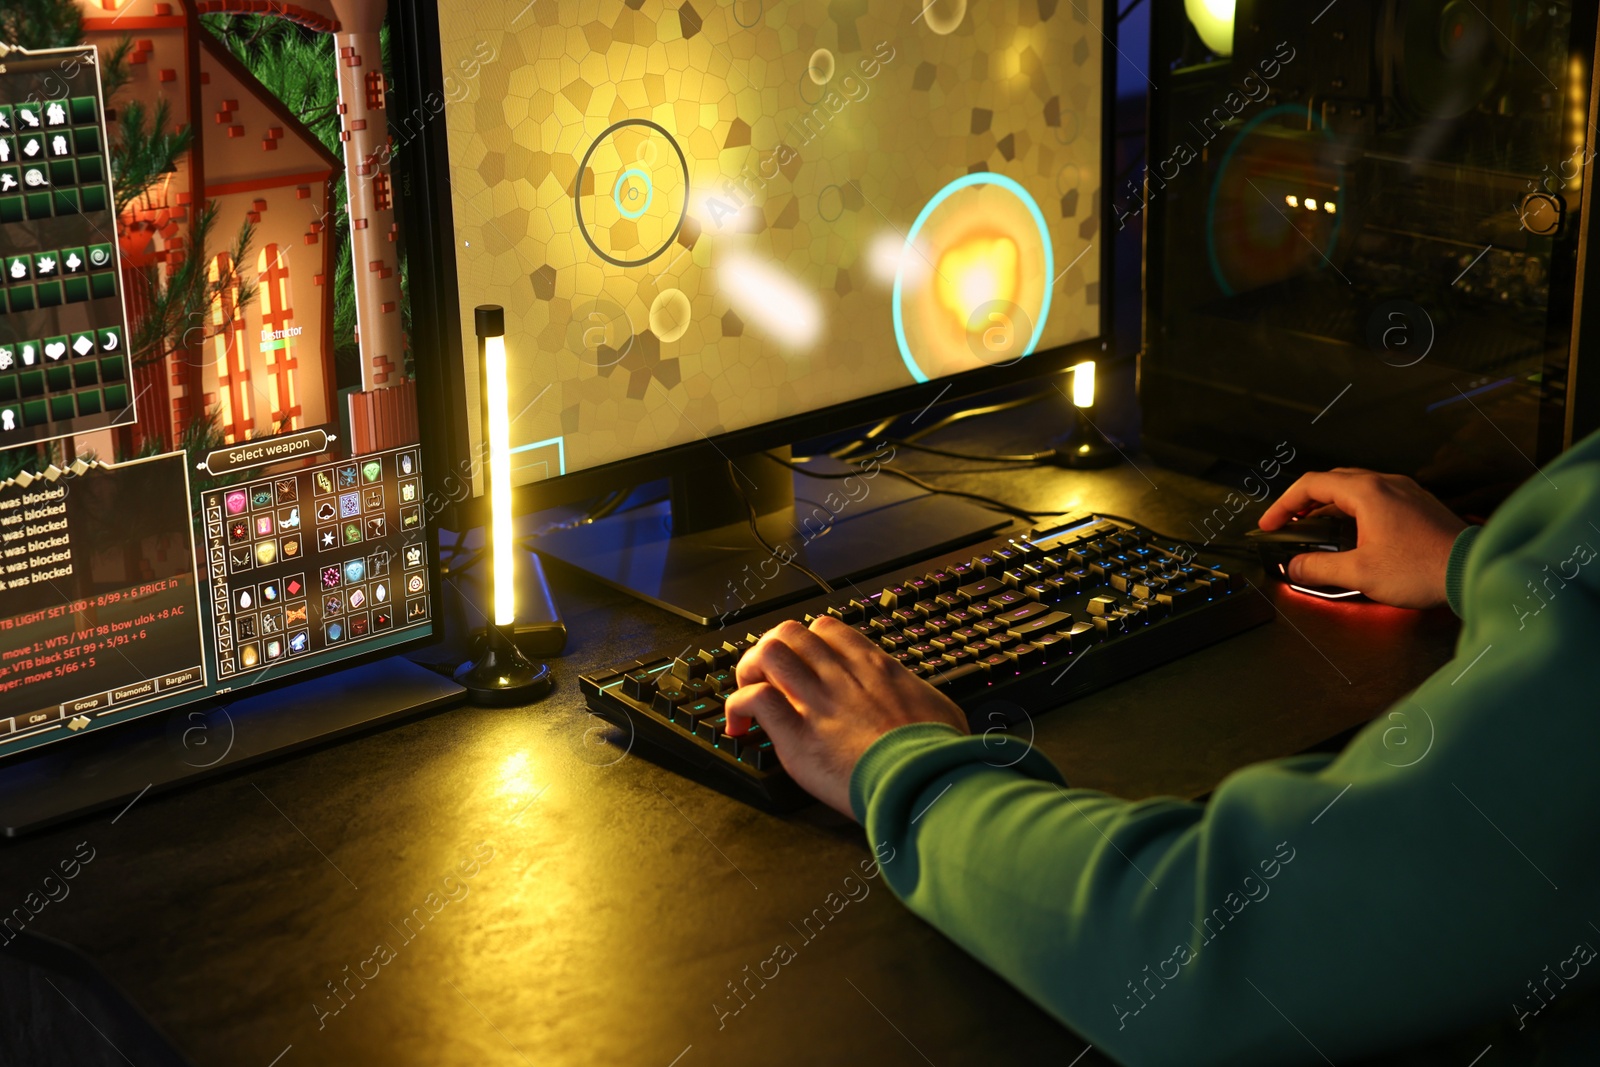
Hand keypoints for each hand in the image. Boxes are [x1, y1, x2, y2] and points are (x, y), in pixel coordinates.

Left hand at [724, 617, 969, 817]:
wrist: (924, 782)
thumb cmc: (936, 754)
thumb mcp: (939, 709)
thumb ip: (917, 697)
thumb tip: (923, 703)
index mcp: (874, 668)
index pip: (826, 629)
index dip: (805, 643)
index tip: (802, 665)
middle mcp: (841, 677)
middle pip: (790, 632)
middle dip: (771, 650)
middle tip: (768, 679)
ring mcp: (817, 703)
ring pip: (768, 654)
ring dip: (749, 672)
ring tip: (749, 695)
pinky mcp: (798, 736)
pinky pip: (756, 701)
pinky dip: (738, 708)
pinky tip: (739, 727)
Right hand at [1259, 468, 1467, 608]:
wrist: (1472, 571)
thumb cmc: (1423, 568)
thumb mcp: (1360, 572)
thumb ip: (1319, 568)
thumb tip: (1295, 568)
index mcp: (1367, 492)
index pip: (1311, 485)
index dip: (1283, 505)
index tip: (1270, 524)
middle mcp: (1386, 483)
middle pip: (1331, 480)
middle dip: (1303, 501)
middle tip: (1288, 522)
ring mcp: (1405, 492)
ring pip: (1354, 487)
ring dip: (1328, 504)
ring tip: (1314, 527)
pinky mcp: (1417, 505)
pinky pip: (1375, 497)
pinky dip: (1352, 508)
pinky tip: (1351, 530)